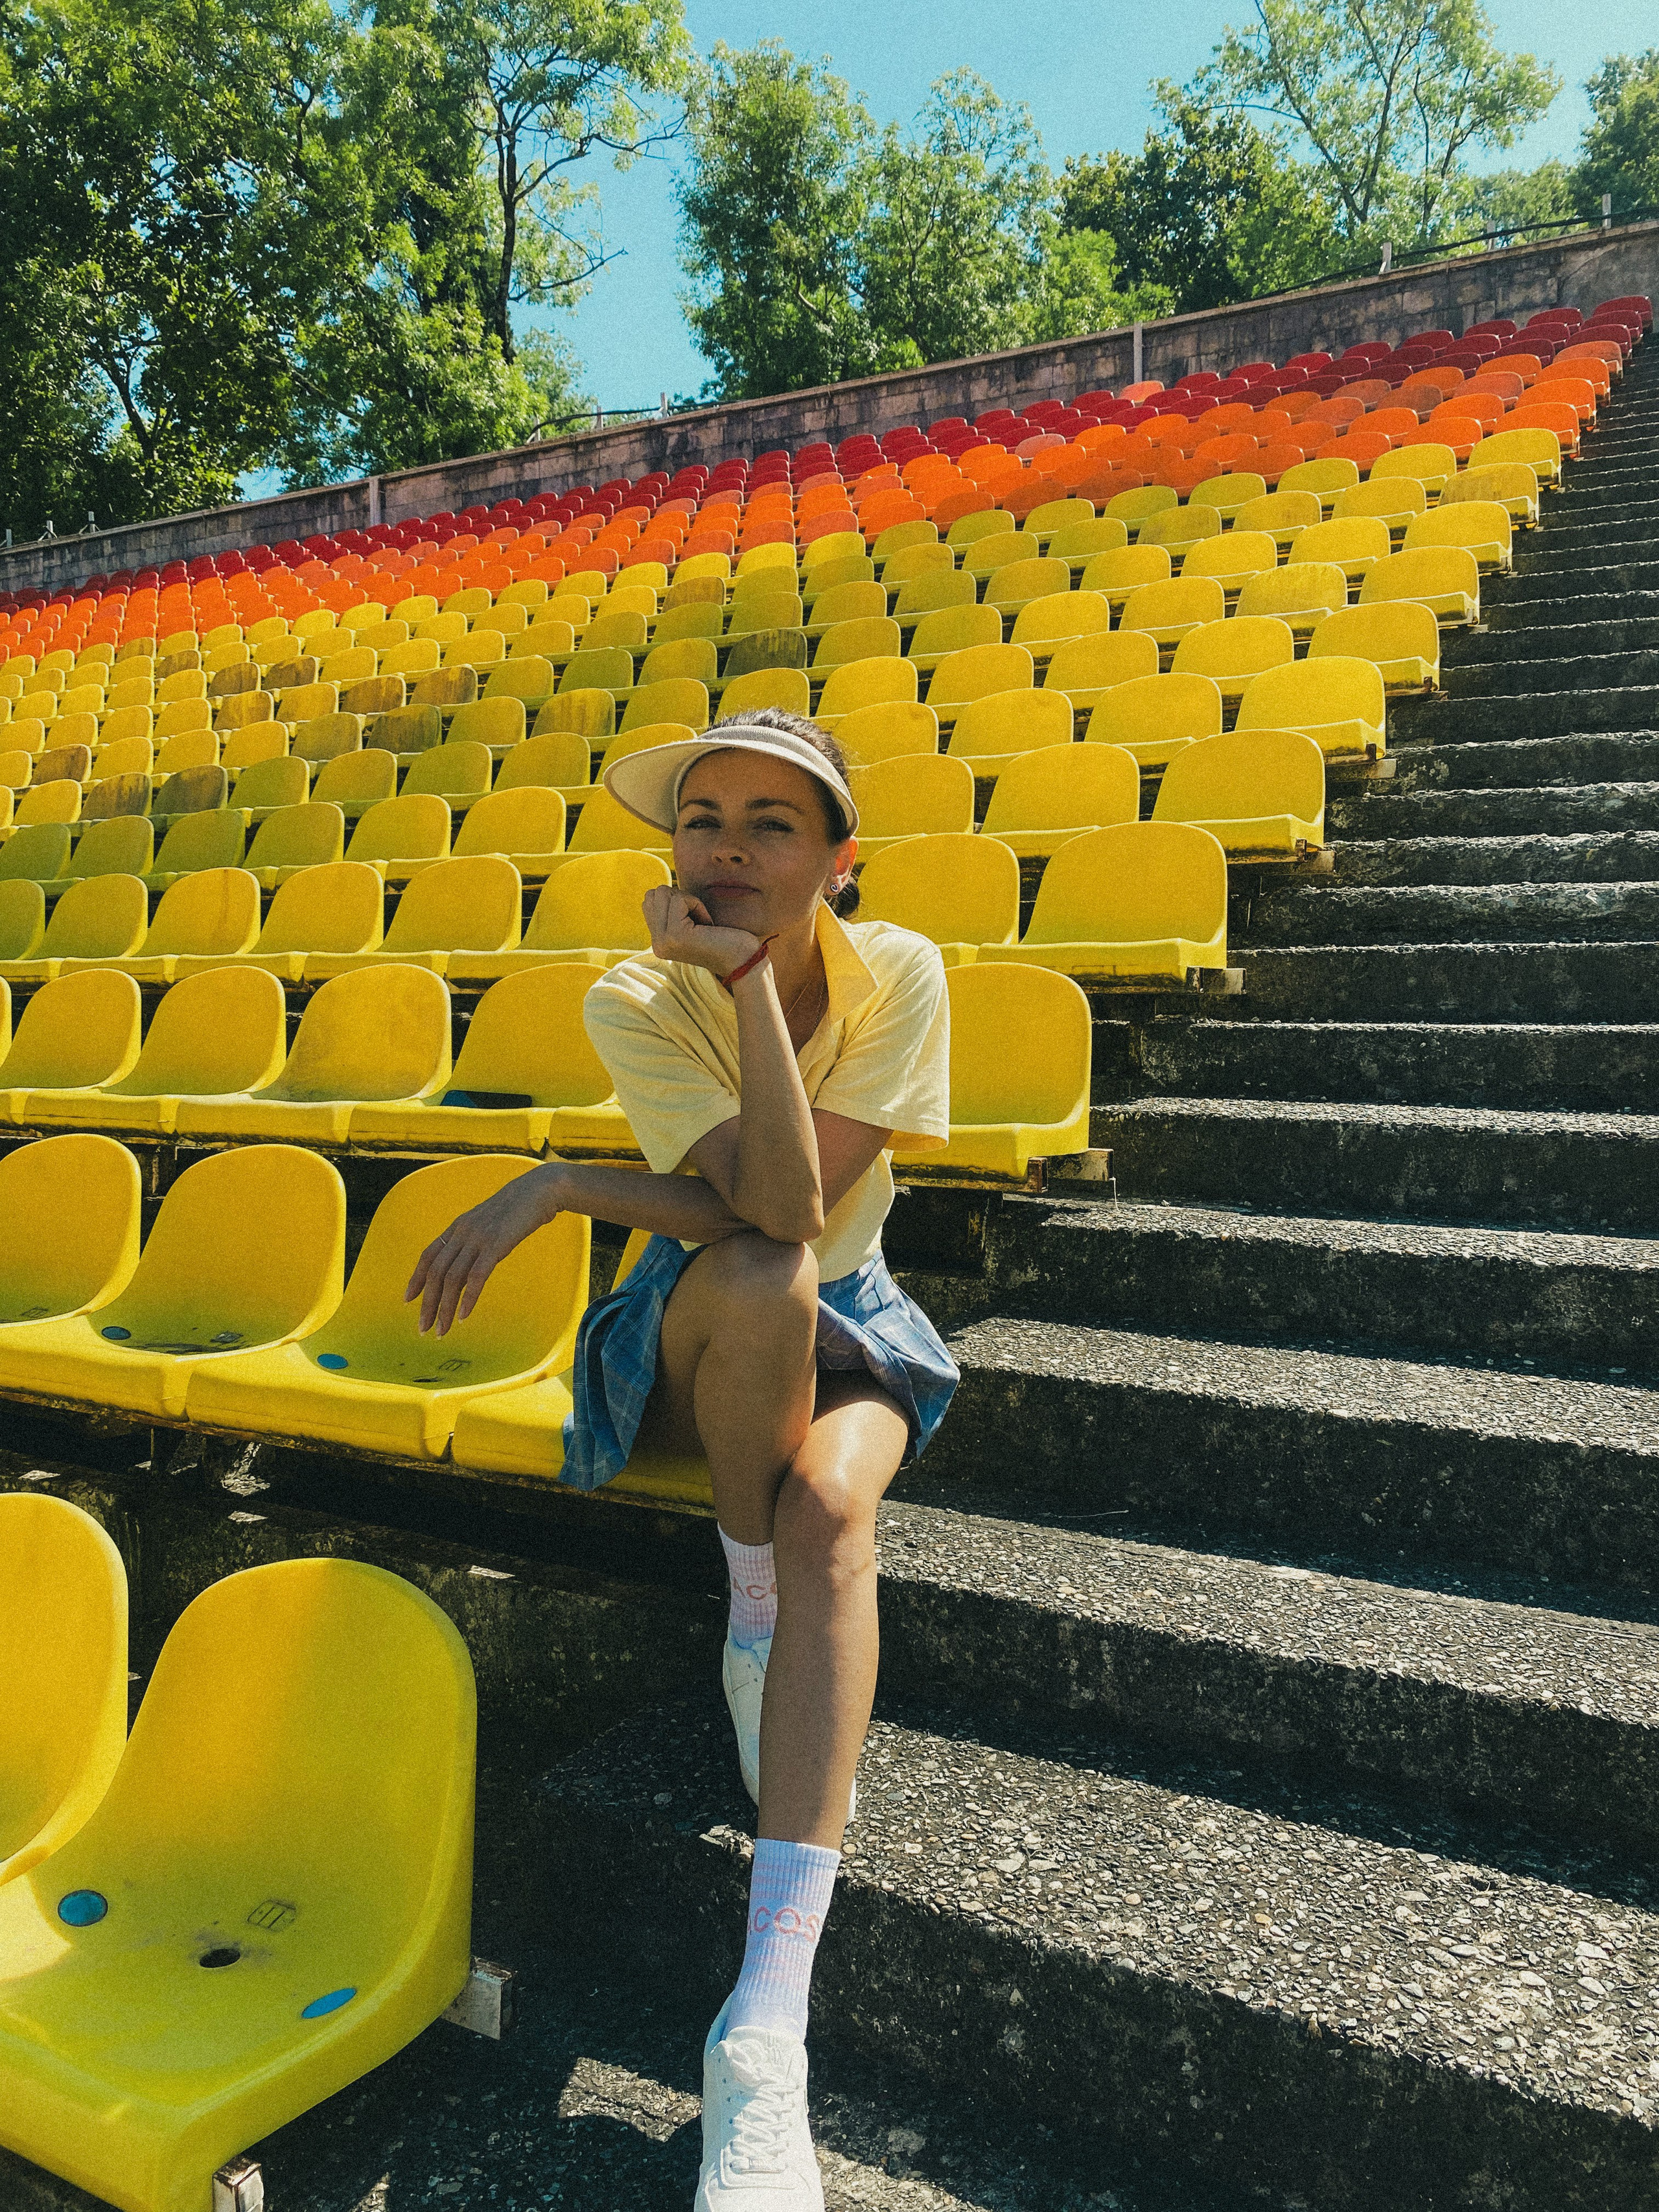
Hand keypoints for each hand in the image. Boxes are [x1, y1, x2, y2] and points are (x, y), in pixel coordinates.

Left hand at [404, 1165, 564, 1336]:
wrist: (539, 1190)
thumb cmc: (518, 1209)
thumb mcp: (489, 1223)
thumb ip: (476, 1239)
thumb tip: (469, 1261)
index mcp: (459, 1227)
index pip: (429, 1256)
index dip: (416, 1279)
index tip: (408, 1300)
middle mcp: (463, 1232)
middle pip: (437, 1273)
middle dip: (428, 1303)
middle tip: (423, 1328)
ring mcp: (479, 1238)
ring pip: (453, 1278)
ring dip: (445, 1308)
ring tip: (443, 1330)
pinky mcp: (497, 1244)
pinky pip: (477, 1276)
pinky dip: (468, 1298)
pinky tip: (464, 1315)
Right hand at [642, 885, 763, 978]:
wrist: (743, 960)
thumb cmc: (724, 938)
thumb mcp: (690, 923)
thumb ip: (671, 912)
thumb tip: (659, 890)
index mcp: (658, 941)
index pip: (650, 900)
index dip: (676, 900)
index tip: (695, 920)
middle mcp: (656, 944)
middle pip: (654, 894)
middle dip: (681, 898)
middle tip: (700, 921)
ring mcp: (663, 941)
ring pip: (664, 893)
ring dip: (689, 901)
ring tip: (703, 923)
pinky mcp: (675, 935)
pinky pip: (679, 899)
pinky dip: (698, 905)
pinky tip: (708, 925)